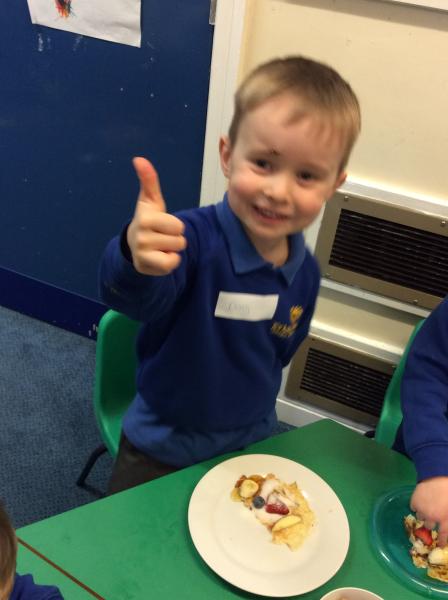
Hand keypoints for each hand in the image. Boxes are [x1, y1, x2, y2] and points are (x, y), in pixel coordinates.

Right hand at [127, 157, 185, 275]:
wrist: (134, 246)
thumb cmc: (149, 220)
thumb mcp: (150, 201)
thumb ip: (149, 180)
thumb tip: (139, 159)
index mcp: (145, 219)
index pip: (179, 226)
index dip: (175, 226)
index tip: (163, 225)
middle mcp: (141, 236)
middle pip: (180, 239)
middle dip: (175, 238)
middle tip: (161, 236)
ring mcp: (142, 253)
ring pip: (177, 251)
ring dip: (172, 249)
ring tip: (159, 246)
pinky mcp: (145, 266)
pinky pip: (172, 264)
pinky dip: (170, 261)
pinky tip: (159, 257)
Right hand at [411, 477, 447, 545]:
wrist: (439, 475)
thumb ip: (447, 518)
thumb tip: (444, 523)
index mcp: (445, 520)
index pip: (443, 536)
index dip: (441, 542)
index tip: (439, 545)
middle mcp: (432, 518)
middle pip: (429, 526)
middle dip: (431, 523)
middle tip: (433, 517)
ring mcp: (422, 510)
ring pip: (420, 517)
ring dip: (424, 514)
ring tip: (427, 506)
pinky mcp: (414, 502)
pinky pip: (414, 508)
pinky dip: (417, 506)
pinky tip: (421, 500)